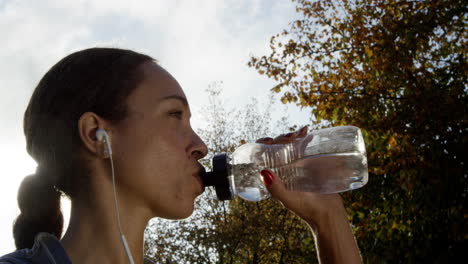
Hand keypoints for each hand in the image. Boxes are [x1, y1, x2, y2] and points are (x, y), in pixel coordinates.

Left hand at [257, 127, 361, 262]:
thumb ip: (276, 189)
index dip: (262, 144)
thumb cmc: (306, 209)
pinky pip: (305, 148)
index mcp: (274, 176)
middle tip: (290, 137)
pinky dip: (304, 138)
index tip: (268, 140)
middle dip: (281, 138)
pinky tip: (307, 132)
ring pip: (290, 145)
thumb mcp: (288, 199)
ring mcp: (297, 166)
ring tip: (300, 133)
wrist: (328, 215)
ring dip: (293, 135)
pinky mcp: (311, 165)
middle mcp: (283, 169)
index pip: (262, 156)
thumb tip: (263, 171)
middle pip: (277, 147)